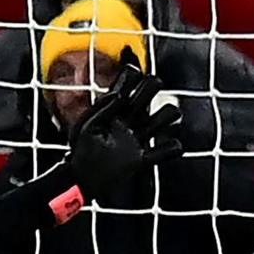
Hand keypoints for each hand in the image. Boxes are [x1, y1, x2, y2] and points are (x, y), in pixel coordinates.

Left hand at [65, 50, 185, 195]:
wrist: (81, 180)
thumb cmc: (80, 152)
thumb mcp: (86, 126)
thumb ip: (101, 109)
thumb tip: (120, 95)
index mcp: (114, 111)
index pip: (127, 86)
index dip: (133, 76)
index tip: (134, 73)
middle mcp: (129, 121)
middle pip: (149, 93)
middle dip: (153, 86)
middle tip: (149, 89)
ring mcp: (137, 138)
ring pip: (164, 118)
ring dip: (167, 115)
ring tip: (162, 118)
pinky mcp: (142, 158)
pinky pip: (165, 151)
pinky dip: (172, 148)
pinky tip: (171, 145)